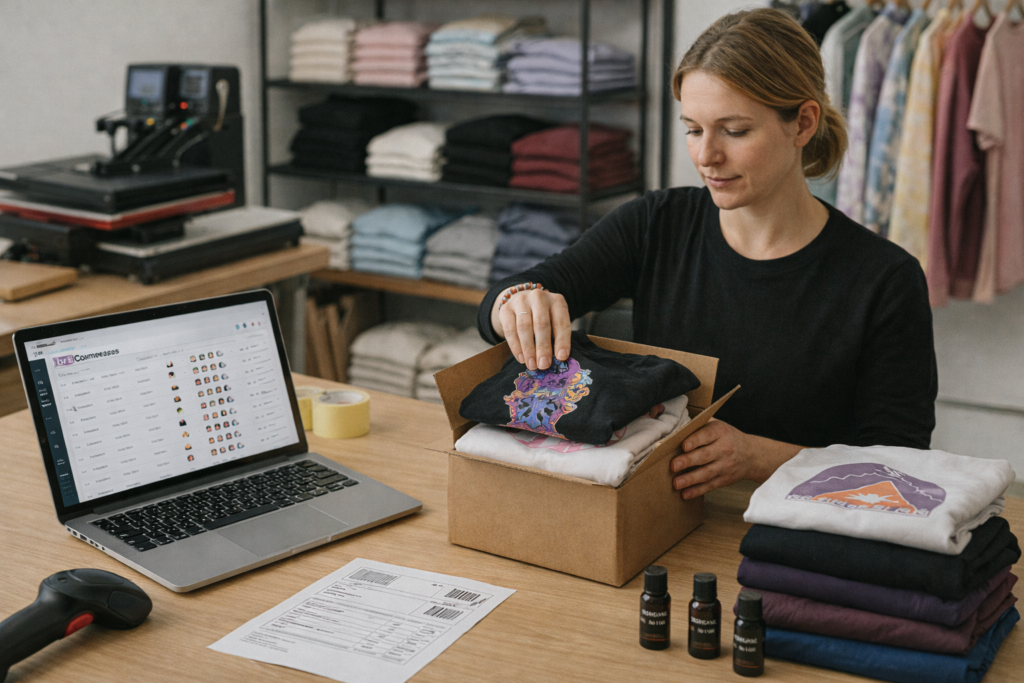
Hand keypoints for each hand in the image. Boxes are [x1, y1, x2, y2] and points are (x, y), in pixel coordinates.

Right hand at [491, 288, 571, 369]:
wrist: (522, 302)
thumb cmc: (544, 317)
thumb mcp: (555, 321)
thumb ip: (557, 337)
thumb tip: (558, 359)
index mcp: (556, 301)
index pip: (561, 322)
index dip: (562, 341)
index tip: (561, 357)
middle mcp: (538, 297)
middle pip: (541, 324)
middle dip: (543, 347)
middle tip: (544, 365)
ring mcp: (520, 301)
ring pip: (524, 327)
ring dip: (528, 349)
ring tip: (532, 364)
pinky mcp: (505, 309)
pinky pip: (510, 329)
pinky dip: (515, 346)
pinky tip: (521, 358)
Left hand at [669, 420, 801, 498]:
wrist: (751, 455)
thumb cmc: (726, 437)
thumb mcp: (717, 425)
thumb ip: (699, 425)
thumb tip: (675, 428)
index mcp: (720, 432)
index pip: (707, 435)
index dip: (695, 440)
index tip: (684, 446)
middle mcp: (724, 449)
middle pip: (705, 455)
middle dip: (689, 461)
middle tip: (674, 465)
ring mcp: (725, 466)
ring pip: (707, 473)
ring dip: (690, 479)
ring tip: (676, 483)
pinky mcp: (724, 479)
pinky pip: (710, 486)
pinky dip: (697, 491)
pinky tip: (685, 494)